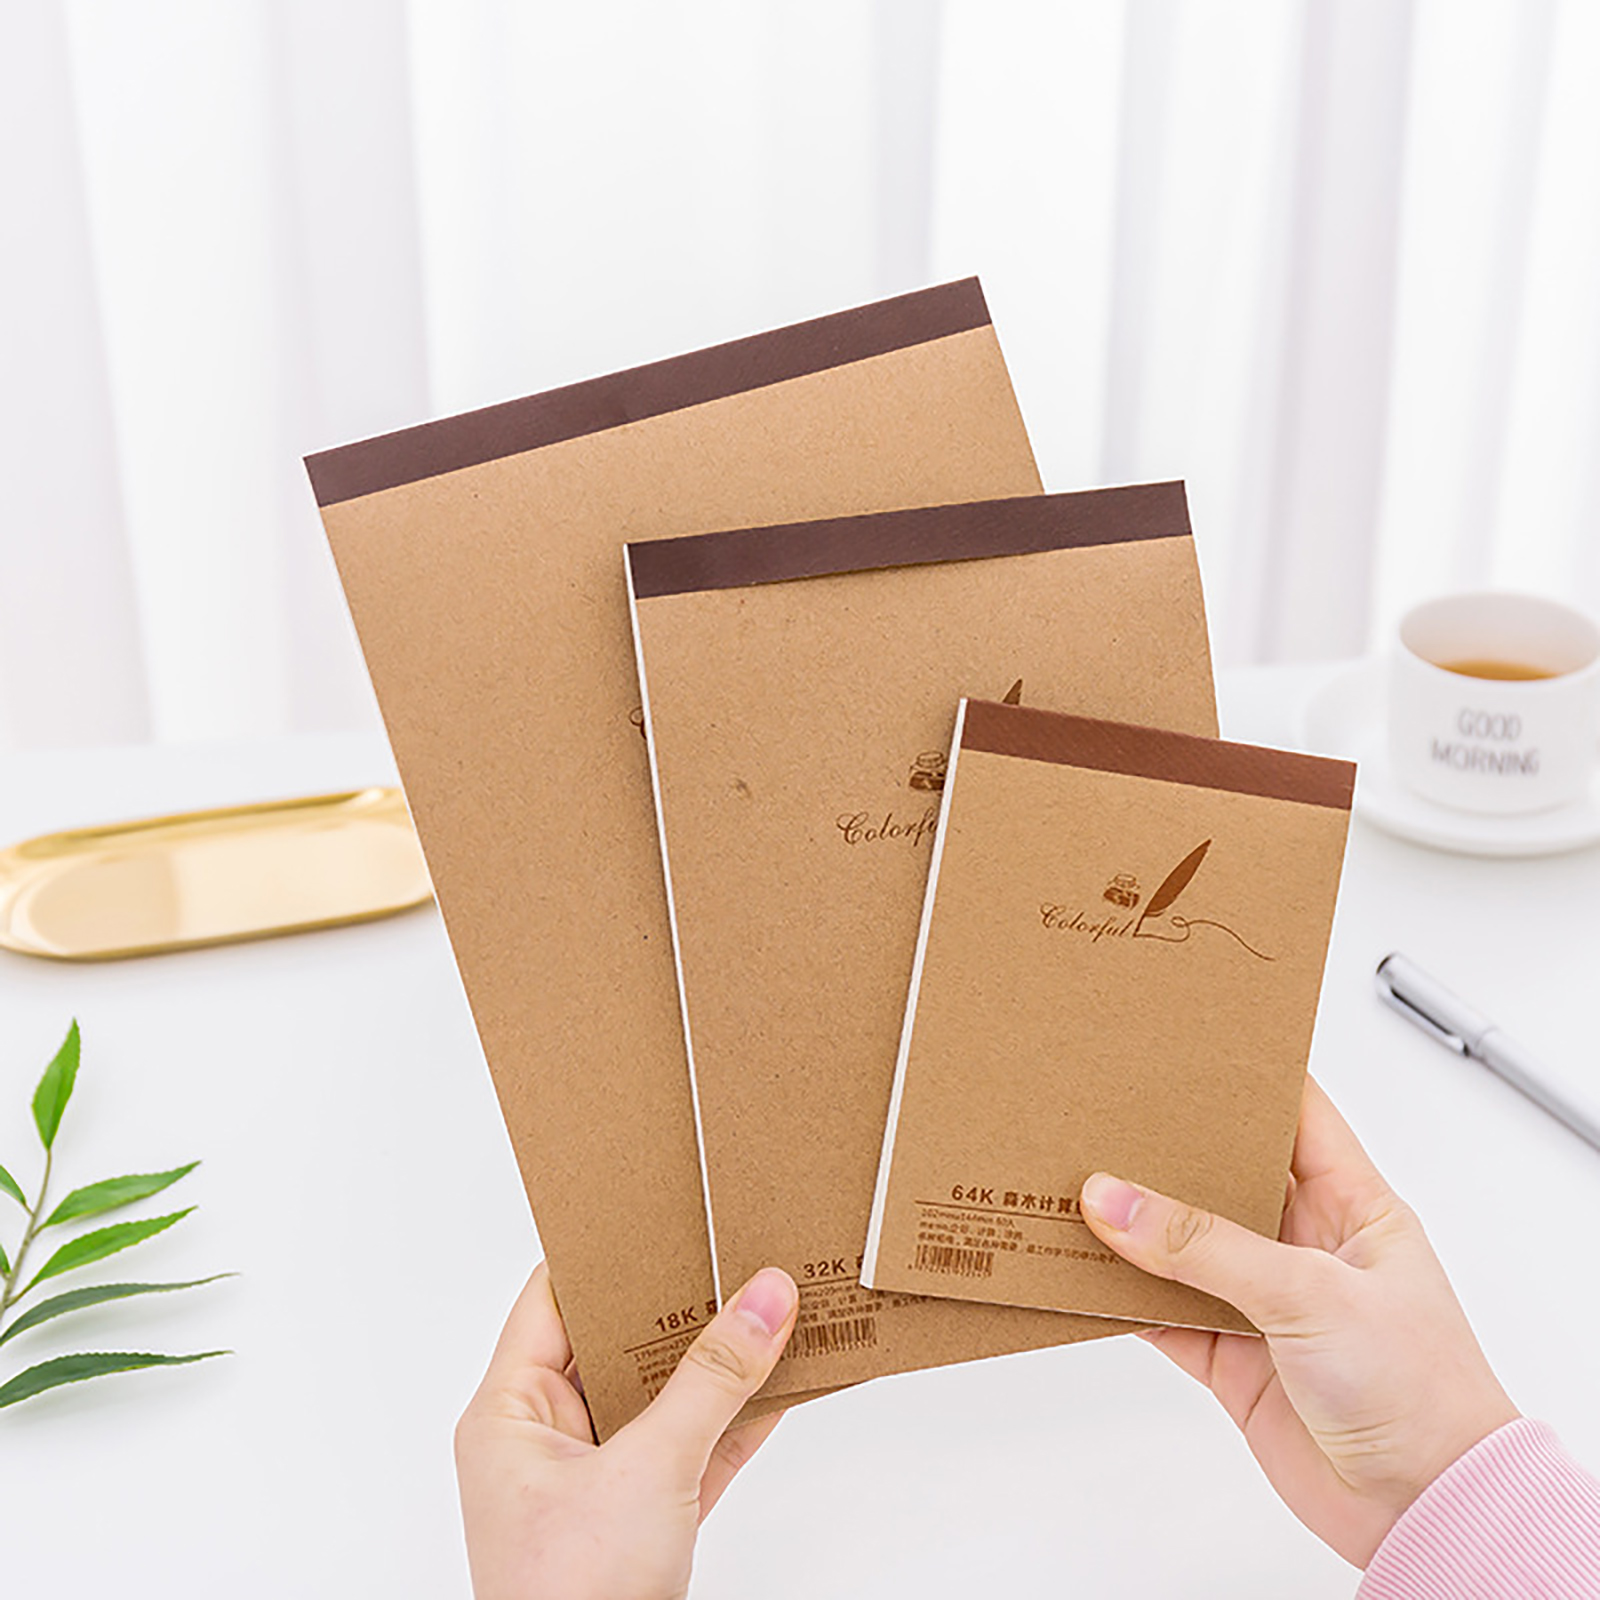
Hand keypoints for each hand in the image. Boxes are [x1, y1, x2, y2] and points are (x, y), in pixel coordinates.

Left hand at [455, 1262, 797, 1599]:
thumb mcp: (647, 1471)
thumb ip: (712, 1380)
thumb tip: (765, 1296)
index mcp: (509, 1414)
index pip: (553, 1298)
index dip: (605, 1250)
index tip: (661, 1207)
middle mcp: (548, 1439)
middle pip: (618, 1341)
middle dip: (681, 1300)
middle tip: (735, 1244)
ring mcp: (599, 1481)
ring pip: (666, 1395)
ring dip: (721, 1358)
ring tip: (777, 1300)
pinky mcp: (646, 1519)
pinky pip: (696, 1446)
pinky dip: (739, 1416)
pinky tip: (789, 1377)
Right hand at [1079, 1076, 1517, 1567]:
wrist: (1427, 1513)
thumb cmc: (1424, 1394)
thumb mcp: (1311, 1294)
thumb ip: (1205, 1248)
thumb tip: (1117, 1201)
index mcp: (1351, 1204)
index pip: (1294, 1113)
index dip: (1242, 1075)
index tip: (1180, 1045)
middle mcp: (1303, 1244)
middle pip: (1220, 1174)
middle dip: (1165, 1148)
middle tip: (1102, 1114)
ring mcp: (1264, 1301)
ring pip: (1180, 1244)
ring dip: (1132, 1224)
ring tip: (1072, 1186)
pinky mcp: (1231, 1357)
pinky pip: (1160, 1311)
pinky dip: (1119, 1295)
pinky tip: (1081, 1272)